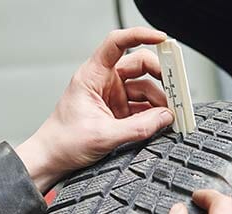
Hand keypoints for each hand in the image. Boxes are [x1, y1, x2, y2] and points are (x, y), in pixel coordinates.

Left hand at [16, 27, 173, 192]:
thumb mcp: (104, 135)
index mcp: (93, 76)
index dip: (140, 36)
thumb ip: (138, 127)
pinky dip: (155, 114)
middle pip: (139, 66)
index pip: (117, 44)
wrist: (54, 160)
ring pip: (145, 90)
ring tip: (172, 114)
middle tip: (177, 88)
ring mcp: (114, 98)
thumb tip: (166, 117)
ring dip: (160, 101)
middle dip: (160, 76)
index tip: (162, 40)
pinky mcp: (119, 113)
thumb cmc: (63, 141)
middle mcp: (105, 83)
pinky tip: (163, 121)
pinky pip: (143, 108)